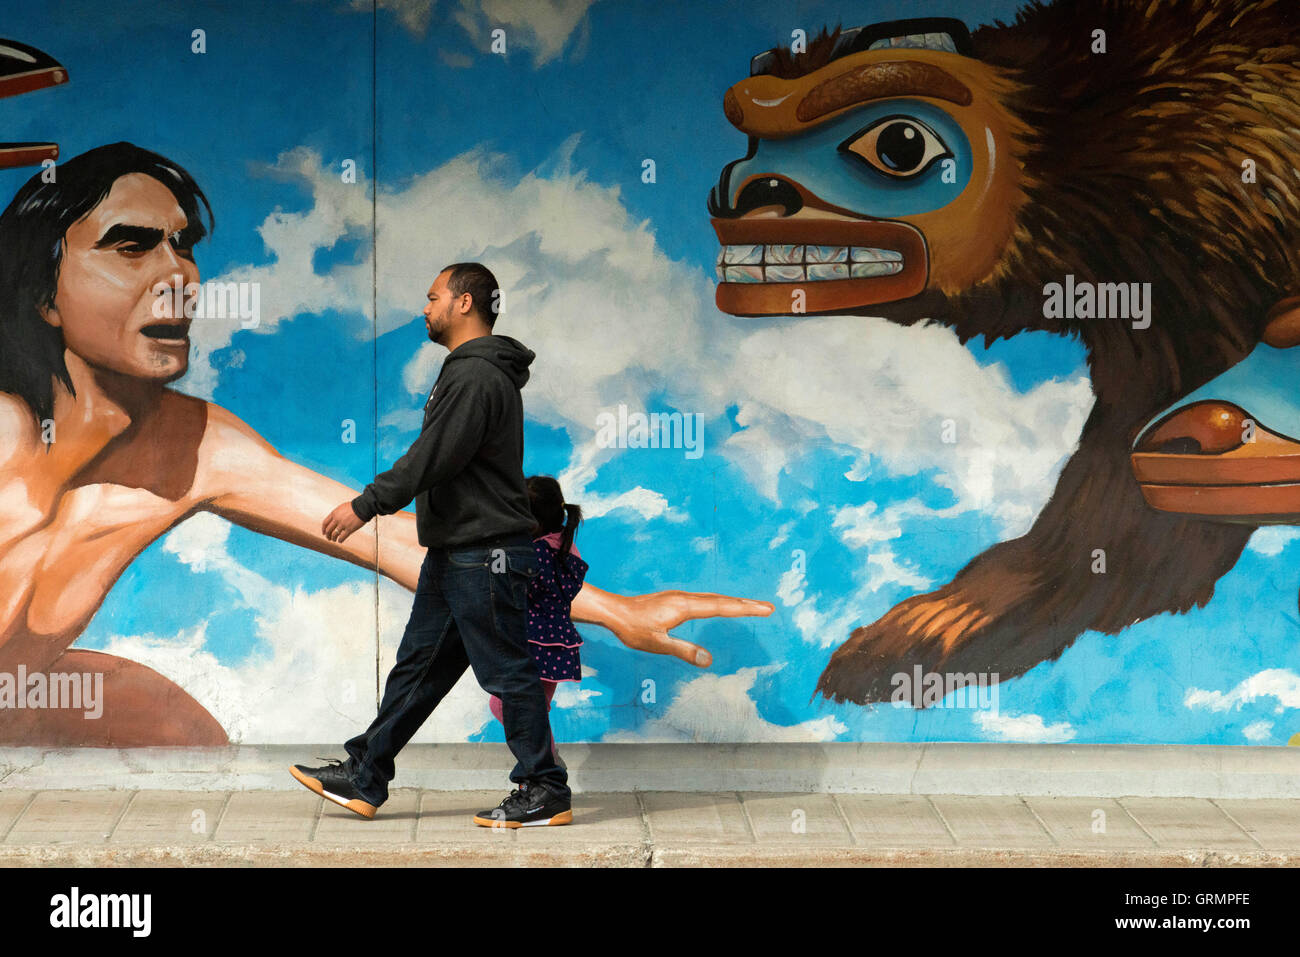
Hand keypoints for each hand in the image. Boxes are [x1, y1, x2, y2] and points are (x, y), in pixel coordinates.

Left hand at [322, 501, 365, 542]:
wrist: (362, 507)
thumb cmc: (353, 507)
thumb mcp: (341, 508)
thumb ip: (336, 514)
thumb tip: (334, 520)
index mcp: (334, 513)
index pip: (325, 523)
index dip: (323, 529)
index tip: (324, 532)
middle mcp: (337, 519)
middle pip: (328, 530)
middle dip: (327, 535)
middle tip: (328, 538)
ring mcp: (343, 524)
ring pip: (334, 534)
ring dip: (333, 538)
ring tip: (334, 540)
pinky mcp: (349, 529)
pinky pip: (342, 537)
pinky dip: (340, 540)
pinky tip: (340, 541)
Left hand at [606, 590, 773, 666]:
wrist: (614, 611)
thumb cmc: (633, 629)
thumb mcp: (658, 644)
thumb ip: (683, 651)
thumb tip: (708, 660)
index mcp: (685, 607)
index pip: (722, 607)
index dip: (745, 609)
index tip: (765, 609)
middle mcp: (686, 598)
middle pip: (722, 600)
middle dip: (746, 604)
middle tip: (768, 608)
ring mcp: (680, 597)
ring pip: (714, 598)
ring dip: (734, 602)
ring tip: (751, 606)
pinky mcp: (675, 600)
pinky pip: (705, 600)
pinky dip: (720, 602)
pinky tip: (721, 606)